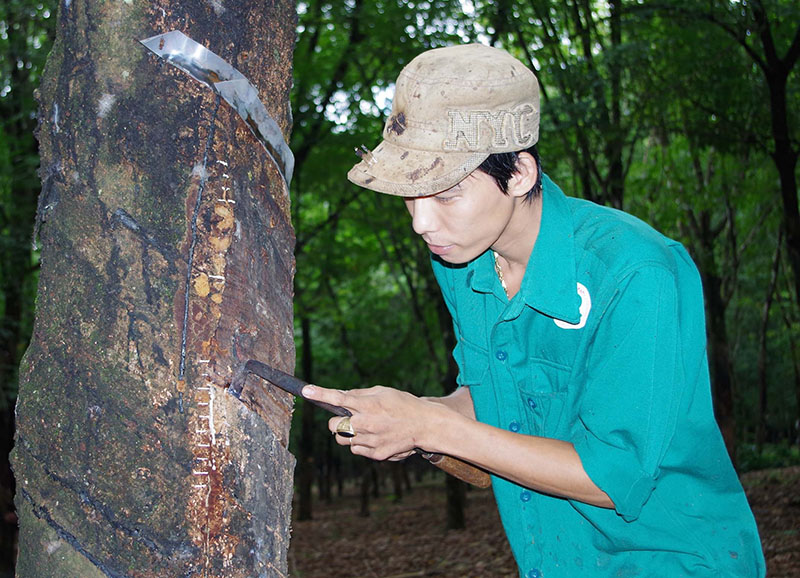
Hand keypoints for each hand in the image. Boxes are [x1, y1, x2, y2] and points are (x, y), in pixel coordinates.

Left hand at [302, 384, 435, 460]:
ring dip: (347, 434)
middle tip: (347, 418)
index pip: (338, 398)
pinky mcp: (376, 454)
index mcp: (368, 405)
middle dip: (336, 422)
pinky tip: (374, 437)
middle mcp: (366, 424)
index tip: (306, 390)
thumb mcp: (383, 392)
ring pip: (342, 440)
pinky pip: (356, 450)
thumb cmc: (404, 404)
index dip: (319, 394)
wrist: (425, 425)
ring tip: (364, 428)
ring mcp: (370, 441)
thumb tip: (342, 397)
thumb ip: (360, 395)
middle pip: (333, 426)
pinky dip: (360, 444)